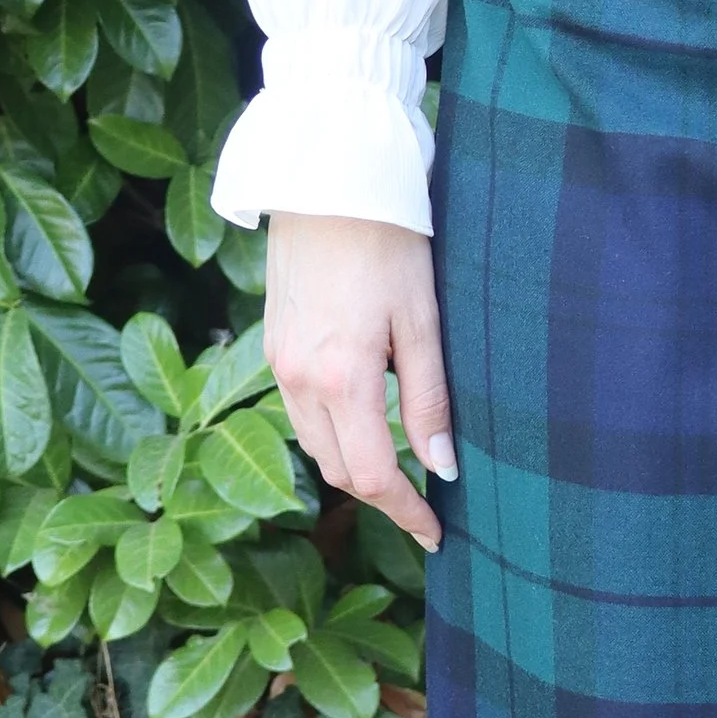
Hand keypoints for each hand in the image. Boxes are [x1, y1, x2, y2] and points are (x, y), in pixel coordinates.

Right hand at [265, 212, 453, 554]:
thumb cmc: (389, 243)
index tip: (436, 535)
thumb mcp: (423, 324)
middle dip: (382, 496)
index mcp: (341, 380)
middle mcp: (299, 381)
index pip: (373, 476)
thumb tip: (442, 467)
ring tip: (399, 470)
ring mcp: (279, 364)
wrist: (328, 182)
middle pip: (339, 470)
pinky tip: (363, 422)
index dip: (406, 514)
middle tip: (425, 506)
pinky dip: (332, 432)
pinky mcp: (274, 345)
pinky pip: (300, 413)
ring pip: (315, 445)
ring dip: (355, 466)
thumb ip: (429, 401)